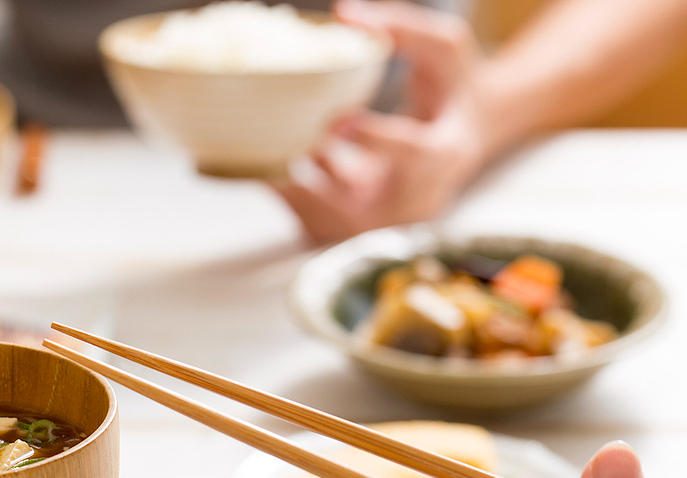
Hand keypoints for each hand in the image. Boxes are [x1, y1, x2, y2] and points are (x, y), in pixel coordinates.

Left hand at [274, 0, 487, 241]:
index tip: (340, 122)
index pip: (417, 158)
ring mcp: (379, 222)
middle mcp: (412, 203)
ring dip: (288, 188)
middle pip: (361, 209)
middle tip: (280, 150)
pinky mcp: (348, 226)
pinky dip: (279, 187)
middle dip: (317, 184)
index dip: (379, 143)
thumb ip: (404, 29)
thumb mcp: (445, 53)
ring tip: (256, 151)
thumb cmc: (450, 92)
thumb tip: (344, 13)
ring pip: (324, 219)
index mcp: (446, 157)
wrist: (455, 141)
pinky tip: (252, 158)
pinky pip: (304, 216)